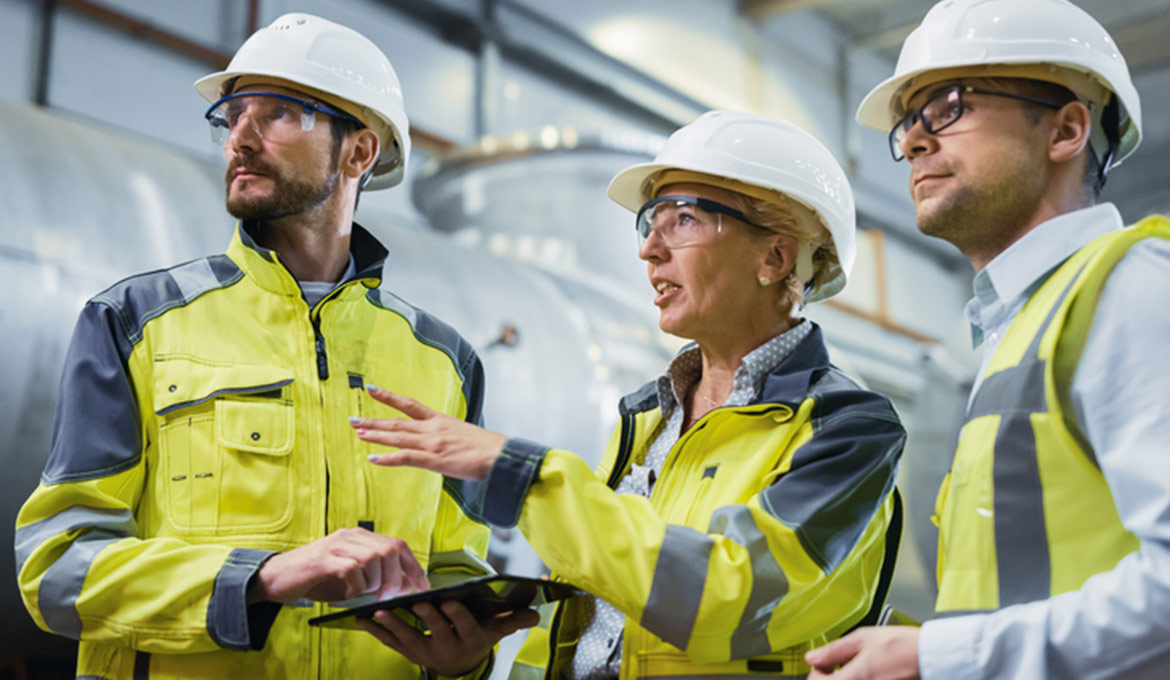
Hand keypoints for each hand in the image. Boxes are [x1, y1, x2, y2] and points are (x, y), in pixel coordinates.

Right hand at [247, 528, 428, 604]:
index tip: (422, 586)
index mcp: (359, 537)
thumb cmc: (315, 579)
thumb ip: (374, 576)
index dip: (413, 566)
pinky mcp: (322, 559)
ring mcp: (336, 545)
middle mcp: (349, 536)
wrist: (274, 578)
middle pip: (389, 550)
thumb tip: (404, 587)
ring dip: (375, 582)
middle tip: (390, 596)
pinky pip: (351, 569)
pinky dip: (356, 585)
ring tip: (365, 593)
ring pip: (373, 558)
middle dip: (397, 577)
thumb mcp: (350, 576)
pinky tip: (349, 593)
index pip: (397, 544)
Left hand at [351, 386, 506, 480]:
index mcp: (441, 420)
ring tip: (358, 432)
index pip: (410, 405)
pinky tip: (373, 459)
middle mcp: (433, 429)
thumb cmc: (488, 448)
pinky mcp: (434, 459)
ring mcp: (432, 443)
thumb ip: (448, 436)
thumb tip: (441, 442)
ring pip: (397, 437)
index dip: (389, 397)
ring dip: (376, 435)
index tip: (372, 390)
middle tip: (353, 419)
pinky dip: (388, 458)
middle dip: (374, 420)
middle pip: (397, 422)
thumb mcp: (464, 435)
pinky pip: (406, 457)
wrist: (501, 455)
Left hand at [357, 600, 539, 675]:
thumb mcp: (498, 630)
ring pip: (408, 640)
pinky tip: (361, 619)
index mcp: (471, 640)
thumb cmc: (479, 636)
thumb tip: (537, 611)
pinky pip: (391, 643)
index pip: (466, 628)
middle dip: (425, 618)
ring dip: (393, 626)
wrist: (460, 664)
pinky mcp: (409, 653)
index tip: (448, 601)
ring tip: (379, 613)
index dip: (457, 616)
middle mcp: (448, 649)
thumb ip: (515, 619)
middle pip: (436, 633)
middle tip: (415, 602)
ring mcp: (426, 653)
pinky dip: (376, 632)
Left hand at [805, 626, 920, 678]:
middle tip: (834, 666)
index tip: (822, 662)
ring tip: (853, 668)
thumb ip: (834, 650)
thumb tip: (812, 657)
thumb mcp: (862, 638)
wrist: (928, 656)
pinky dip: (856, 679)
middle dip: (828, 677)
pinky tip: (866, 673)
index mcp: (852, 678)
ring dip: (842, 678)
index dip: (816, 671)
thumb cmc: (900, 645)